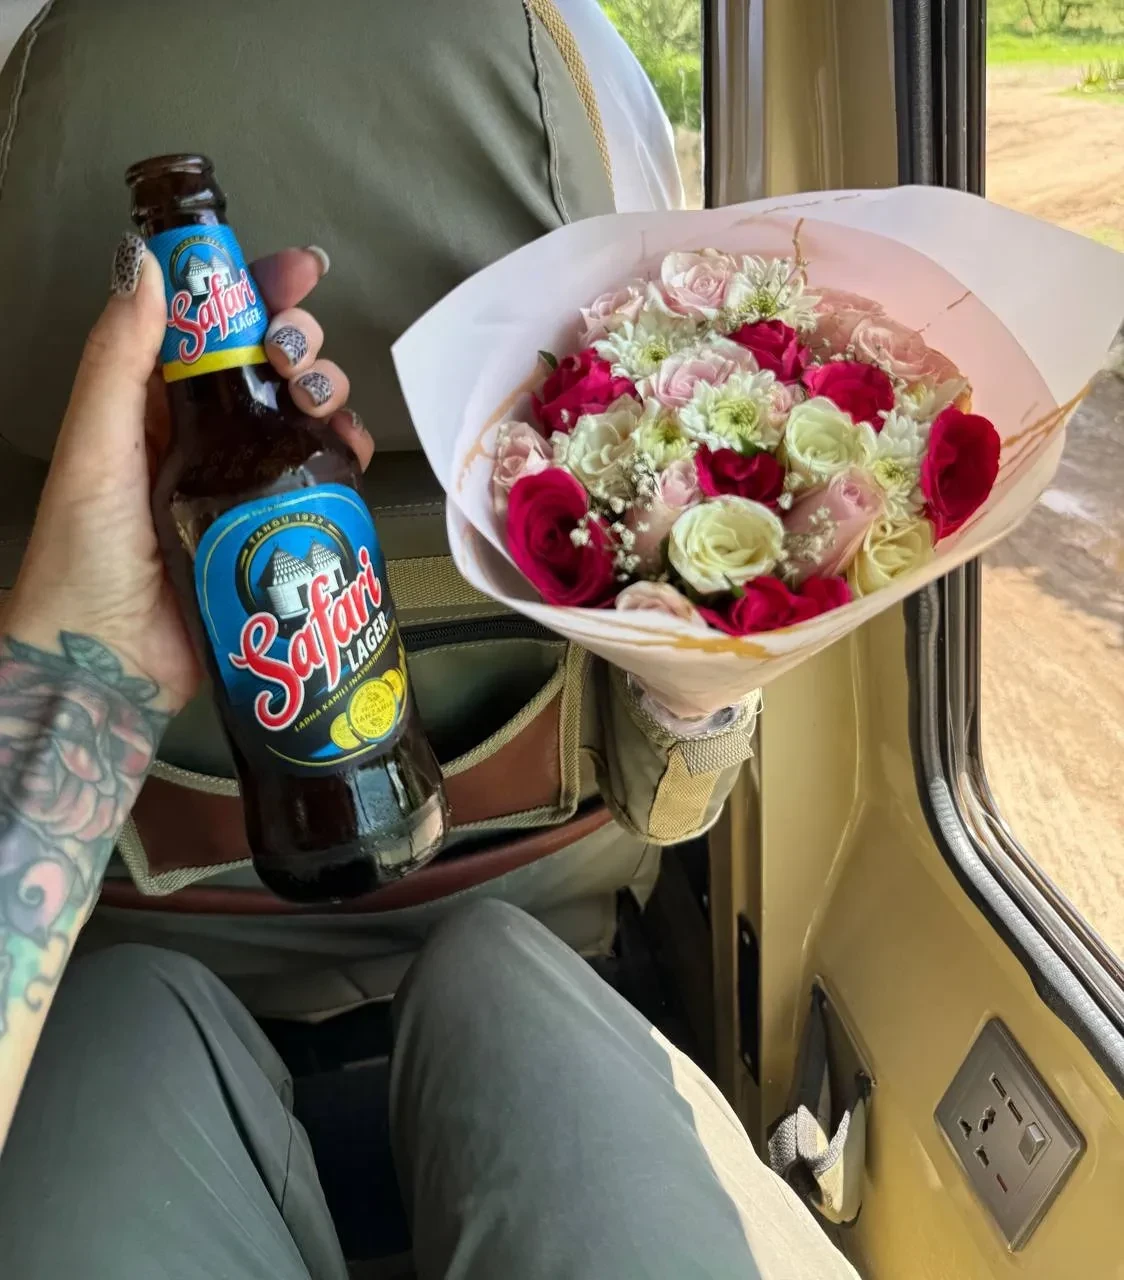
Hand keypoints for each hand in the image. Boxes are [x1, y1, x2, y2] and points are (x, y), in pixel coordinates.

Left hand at [6, 239, 372, 713]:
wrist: (108, 662)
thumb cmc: (87, 554)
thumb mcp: (97, 447)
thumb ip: (120, 360)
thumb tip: (149, 264)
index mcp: (151, 407)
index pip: (209, 330)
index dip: (253, 290)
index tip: (300, 270)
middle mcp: (203, 437)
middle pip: (266, 366)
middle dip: (296, 341)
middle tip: (302, 352)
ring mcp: (244, 483)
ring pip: (301, 415)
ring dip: (325, 391)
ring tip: (323, 401)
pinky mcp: (278, 528)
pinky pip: (322, 475)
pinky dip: (345, 451)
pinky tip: (350, 447)